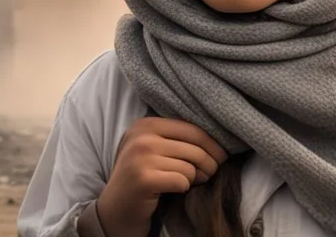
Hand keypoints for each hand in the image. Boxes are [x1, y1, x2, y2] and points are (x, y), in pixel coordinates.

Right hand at [95, 117, 228, 236]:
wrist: (114, 211)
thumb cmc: (141, 179)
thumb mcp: (153, 149)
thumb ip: (176, 139)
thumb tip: (219, 140)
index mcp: (145, 124)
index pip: (192, 129)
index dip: (213, 144)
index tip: (221, 157)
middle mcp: (141, 136)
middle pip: (195, 148)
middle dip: (209, 164)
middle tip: (208, 175)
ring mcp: (140, 157)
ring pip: (190, 167)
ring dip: (194, 180)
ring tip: (184, 184)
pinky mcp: (144, 178)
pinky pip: (182, 181)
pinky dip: (182, 189)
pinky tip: (171, 192)